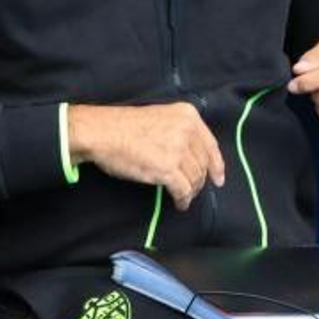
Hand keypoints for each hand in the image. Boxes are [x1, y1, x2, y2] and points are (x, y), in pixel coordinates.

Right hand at [70, 103, 224, 210]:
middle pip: (202, 164)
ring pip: (194, 179)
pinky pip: (183, 190)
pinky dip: (182, 199)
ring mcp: (178, 150)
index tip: (218, 178)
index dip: (216, 165)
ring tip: (182, 197)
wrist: (101, 132)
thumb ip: (178, 132)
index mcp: (187, 115)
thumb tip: (190, 157)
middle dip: (198, 181)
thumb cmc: (122, 126)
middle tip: (190, 190)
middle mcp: (187, 130)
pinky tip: (178, 203)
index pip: (210, 145)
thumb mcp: (158, 117)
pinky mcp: (168, 169)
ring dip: (189, 191)